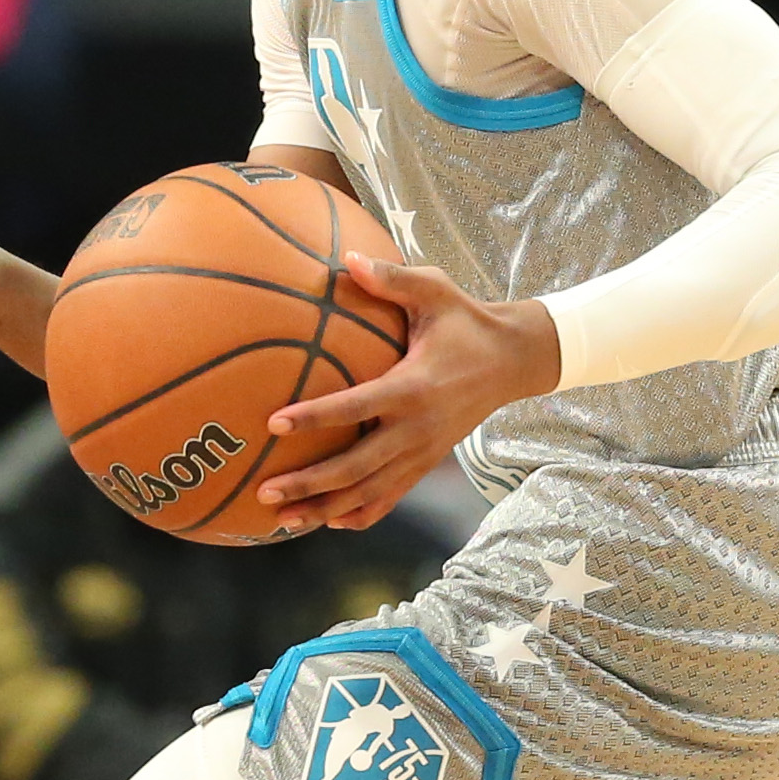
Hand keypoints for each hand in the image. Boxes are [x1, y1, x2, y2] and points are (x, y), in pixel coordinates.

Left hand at [255, 254, 561, 532]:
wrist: (514, 360)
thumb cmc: (466, 320)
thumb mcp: (436, 290)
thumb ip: (391, 278)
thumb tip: (347, 258)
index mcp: (412, 387)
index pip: (355, 407)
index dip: (315, 418)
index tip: (274, 424)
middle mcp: (417, 429)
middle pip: (356, 467)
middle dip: (309, 482)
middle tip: (264, 490)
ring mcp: (423, 452)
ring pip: (369, 492)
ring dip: (325, 508)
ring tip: (283, 520)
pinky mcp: (427, 462)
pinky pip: (390, 496)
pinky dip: (360, 513)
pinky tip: (328, 522)